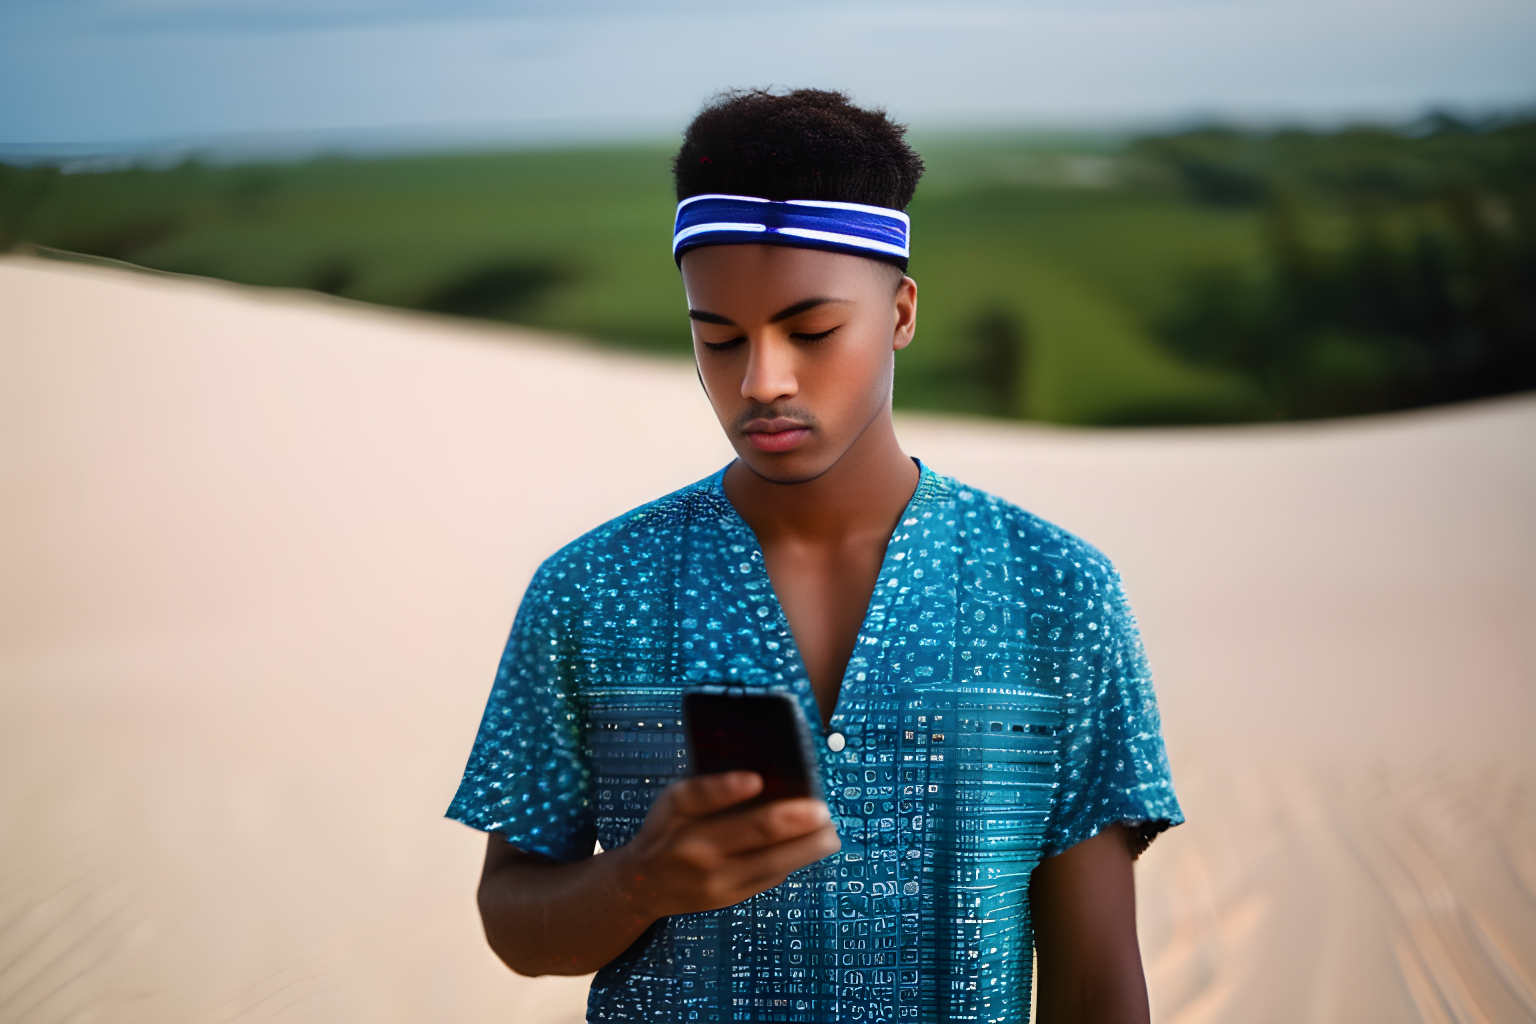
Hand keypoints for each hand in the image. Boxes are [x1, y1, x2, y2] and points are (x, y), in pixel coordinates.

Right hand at [606, 771, 840, 918]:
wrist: (644, 885)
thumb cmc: (665, 833)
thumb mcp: (672, 802)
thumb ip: (707, 789)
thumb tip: (757, 779)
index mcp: (683, 820)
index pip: (703, 798)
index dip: (728, 788)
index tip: (756, 780)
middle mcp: (701, 854)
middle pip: (756, 835)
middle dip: (797, 822)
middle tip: (824, 812)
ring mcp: (719, 882)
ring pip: (773, 864)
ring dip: (808, 848)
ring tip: (830, 835)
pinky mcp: (732, 898)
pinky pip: (770, 877)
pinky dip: (793, 861)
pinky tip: (810, 847)